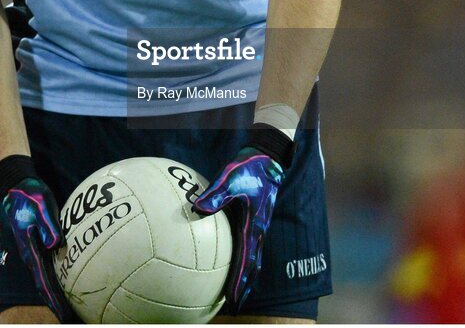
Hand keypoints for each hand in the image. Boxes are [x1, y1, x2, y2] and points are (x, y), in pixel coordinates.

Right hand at [0, 157, 73, 321]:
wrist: (18, 184)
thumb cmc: (31, 194)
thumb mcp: (42, 206)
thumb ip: (48, 226)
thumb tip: (56, 245)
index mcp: (30, 249)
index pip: (43, 281)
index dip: (53, 300)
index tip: (63, 315)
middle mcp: (31, 254)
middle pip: (44, 285)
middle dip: (56, 302)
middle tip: (69, 317)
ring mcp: (34, 249)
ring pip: (46, 276)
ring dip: (56, 292)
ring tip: (69, 307)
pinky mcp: (39, 241)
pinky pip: (49, 264)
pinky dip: (57, 276)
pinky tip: (68, 279)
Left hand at [192, 124, 293, 310]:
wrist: (267, 157)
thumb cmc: (250, 167)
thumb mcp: (231, 177)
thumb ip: (216, 194)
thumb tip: (197, 208)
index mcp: (255, 225)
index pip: (247, 261)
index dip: (240, 282)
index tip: (234, 300)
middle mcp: (258, 230)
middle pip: (253, 266)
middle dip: (245, 287)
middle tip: (235, 306)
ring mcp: (258, 225)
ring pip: (253, 257)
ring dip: (246, 276)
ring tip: (236, 292)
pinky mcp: (254, 218)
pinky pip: (249, 244)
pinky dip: (244, 258)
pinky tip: (231, 259)